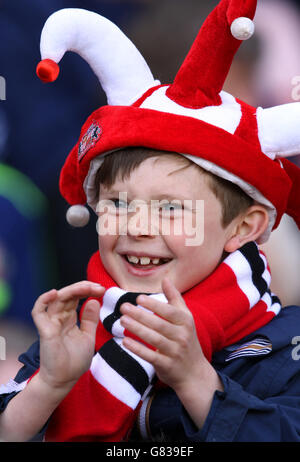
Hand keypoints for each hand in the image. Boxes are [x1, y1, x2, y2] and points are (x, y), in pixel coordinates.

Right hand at [31, 281, 104, 390]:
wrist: (64, 380)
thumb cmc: (75, 361)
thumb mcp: (88, 337)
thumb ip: (90, 320)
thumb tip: (93, 300)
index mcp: (69, 318)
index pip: (76, 296)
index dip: (87, 290)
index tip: (102, 290)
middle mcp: (59, 317)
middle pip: (68, 294)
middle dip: (84, 287)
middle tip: (99, 287)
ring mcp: (51, 322)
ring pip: (57, 298)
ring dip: (72, 289)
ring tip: (87, 287)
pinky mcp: (45, 330)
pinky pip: (38, 311)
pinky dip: (43, 300)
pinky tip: (55, 293)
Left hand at [119, 277, 206, 392]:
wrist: (194, 372)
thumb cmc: (186, 339)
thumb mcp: (185, 318)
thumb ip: (174, 298)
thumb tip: (166, 279)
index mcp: (186, 321)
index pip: (169, 311)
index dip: (154, 305)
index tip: (138, 298)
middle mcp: (182, 336)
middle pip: (159, 324)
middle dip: (140, 315)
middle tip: (123, 307)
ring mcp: (175, 351)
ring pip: (154, 339)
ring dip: (137, 329)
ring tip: (122, 320)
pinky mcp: (167, 366)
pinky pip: (150, 356)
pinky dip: (137, 349)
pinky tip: (125, 341)